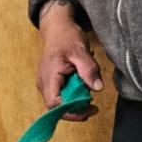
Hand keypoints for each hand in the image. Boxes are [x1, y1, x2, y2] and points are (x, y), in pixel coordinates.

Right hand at [36, 0, 103, 120]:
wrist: (57, 29)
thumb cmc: (66, 38)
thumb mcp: (80, 51)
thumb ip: (89, 70)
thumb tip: (98, 88)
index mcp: (49, 78)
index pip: (55, 105)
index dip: (71, 111)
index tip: (89, 109)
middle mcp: (44, 85)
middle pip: (57, 108)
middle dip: (76, 109)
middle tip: (93, 106)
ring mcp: (46, 86)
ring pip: (60, 104)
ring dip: (75, 103)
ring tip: (88, 94)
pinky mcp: (51, 85)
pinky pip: (61, 97)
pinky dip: (73, 96)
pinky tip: (82, 88)